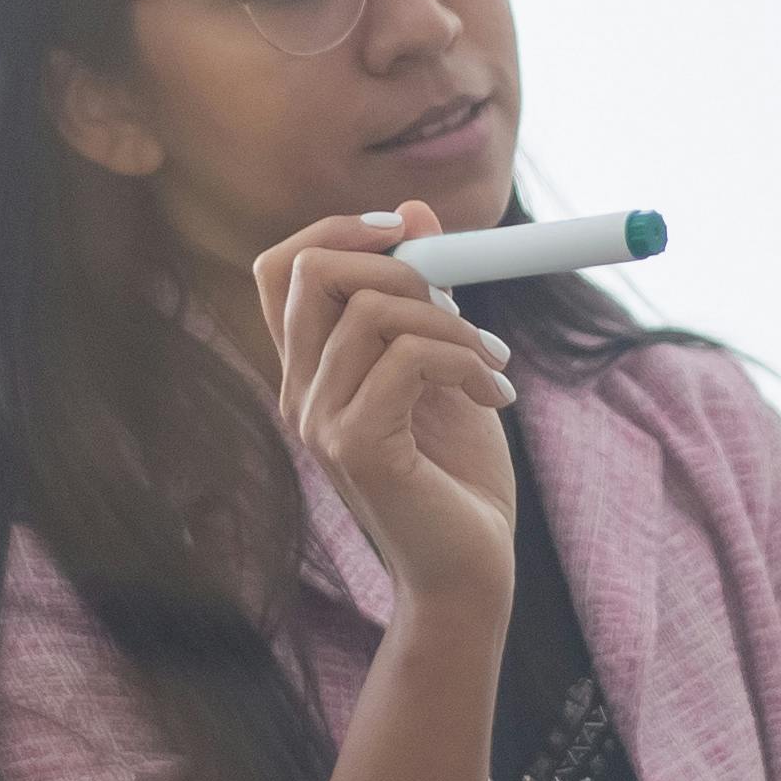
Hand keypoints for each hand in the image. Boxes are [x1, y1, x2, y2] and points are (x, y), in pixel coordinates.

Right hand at [257, 204, 516, 619]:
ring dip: (454, 323)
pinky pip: (408, 357)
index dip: (336, 230)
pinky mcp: (356, 447)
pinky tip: (498, 392)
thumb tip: (414, 210)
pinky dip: (465, 358)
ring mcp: (319, 421)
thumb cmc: (459, 476)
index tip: (406, 230)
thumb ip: (426, 295)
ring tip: (496, 363)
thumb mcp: (447, 364)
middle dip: (397, 261)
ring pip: (373, 311)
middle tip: (460, 302)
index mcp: (312, 369)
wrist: (472, 570)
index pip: (282, 269)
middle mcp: (300, 391)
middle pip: (308, 270)